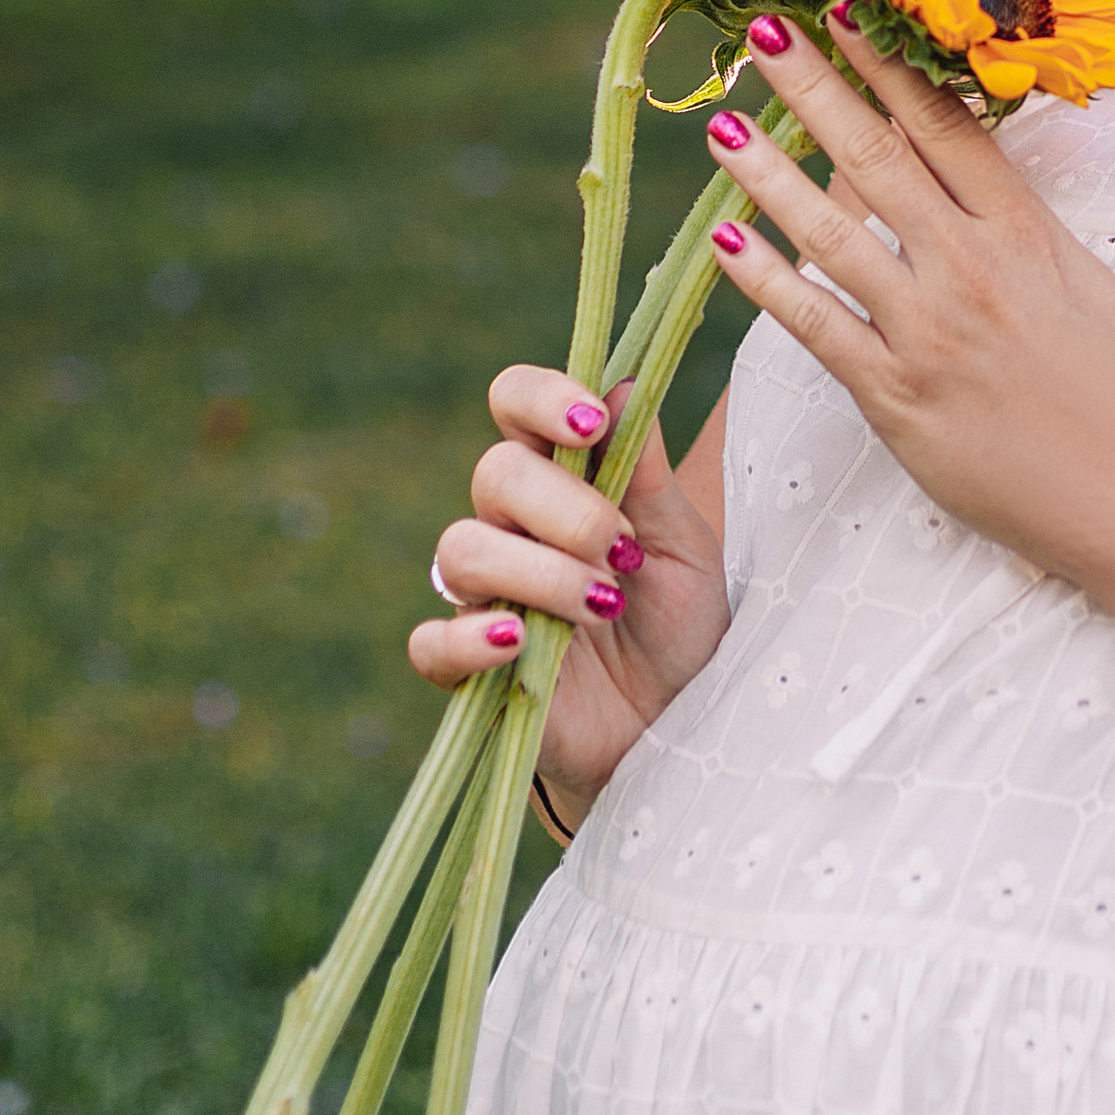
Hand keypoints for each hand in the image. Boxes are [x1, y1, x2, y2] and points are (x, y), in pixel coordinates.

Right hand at [409, 364, 731, 818]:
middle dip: (566, 508)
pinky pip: (429, 642)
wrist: (677, 731)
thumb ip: (648, 475)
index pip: (514, 403)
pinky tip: (521, 644)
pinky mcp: (469, 671)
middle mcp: (512, 528)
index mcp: (563, 480)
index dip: (540, 397)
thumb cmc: (681, 631)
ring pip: (463, 548)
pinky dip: (469, 639)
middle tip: (624, 554)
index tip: (590, 423)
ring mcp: (485, 598)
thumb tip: (627, 383)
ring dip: (542, 572)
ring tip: (604, 607)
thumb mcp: (686, 549)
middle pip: (494, 472)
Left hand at [706, 12, 1114, 571]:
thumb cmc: (1114, 385)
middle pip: (878, 158)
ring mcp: (928, 332)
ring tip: (722, 125)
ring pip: (833, 235)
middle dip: (816, 89)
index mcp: (1022, 233)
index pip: (944, 128)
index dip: (889, 66)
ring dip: (770, 174)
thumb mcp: (1082, 279)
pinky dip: (767, 282)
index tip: (846, 11)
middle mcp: (970, 269)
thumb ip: (1018, 220)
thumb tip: (966, 162)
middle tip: (763, 34)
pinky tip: (725, 241)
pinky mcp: (895, 396)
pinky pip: (817, 326)